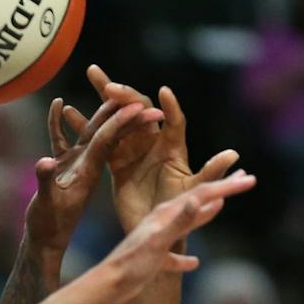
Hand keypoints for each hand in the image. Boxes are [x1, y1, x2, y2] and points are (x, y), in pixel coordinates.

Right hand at [25, 97, 161, 252]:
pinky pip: (68, 139)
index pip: (110, 139)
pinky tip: (58, 105)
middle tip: (121, 81)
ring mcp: (78, 164)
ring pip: (91, 129)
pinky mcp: (67, 166)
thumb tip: (43, 160)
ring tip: (98, 84)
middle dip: (116, 105)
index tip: (137, 102)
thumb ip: (45, 182)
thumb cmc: (48, 228)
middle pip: (108, 128)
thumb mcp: (46, 206)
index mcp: (90, 171)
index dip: (122, 120)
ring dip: (95, 108)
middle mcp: (88, 164)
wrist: (46, 241)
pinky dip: (63, 122)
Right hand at [76, 65, 239, 231]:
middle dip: (125, 93)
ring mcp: (134, 148)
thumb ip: (211, 172)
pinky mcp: (117, 160)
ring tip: (93, 72)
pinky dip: (88, 124)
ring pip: (119, 116)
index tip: (164, 92)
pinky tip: (69, 111)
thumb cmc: (180, 211)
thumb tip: (233, 155)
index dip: (170, 108)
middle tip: (108, 84)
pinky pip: (102, 138)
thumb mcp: (196, 192)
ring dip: (105, 95)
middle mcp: (153, 142)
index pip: (173, 121)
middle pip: (140, 109)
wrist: (157, 231)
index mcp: (173, 148)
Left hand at [100, 171, 254, 301]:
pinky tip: (194, 263)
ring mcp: (158, 238)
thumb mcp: (159, 241)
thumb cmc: (132, 263)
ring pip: (187, 223)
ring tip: (222, 205)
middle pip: (197, 201)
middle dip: (222, 190)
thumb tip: (201, 199)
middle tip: (245, 179)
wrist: (108, 284)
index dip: (226, 187)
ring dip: (207, 214)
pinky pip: (174, 256)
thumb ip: (180, 220)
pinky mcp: (153, 258)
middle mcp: (162, 221)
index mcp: (166, 214)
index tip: (249, 179)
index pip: (202, 194)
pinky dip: (185, 259)